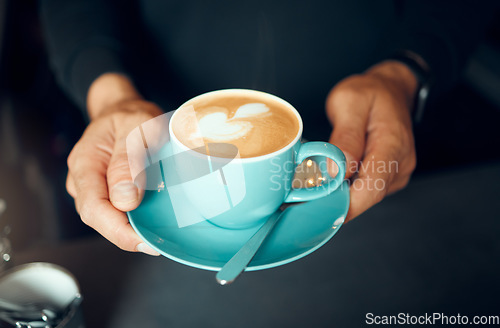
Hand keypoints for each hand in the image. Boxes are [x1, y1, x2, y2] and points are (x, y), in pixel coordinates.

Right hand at [66, 74, 162, 253]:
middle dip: (126, 235)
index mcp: (86, 162)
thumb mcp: (137, 128)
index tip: (144, 242)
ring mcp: (91, 185)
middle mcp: (83, 178)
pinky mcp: (103, 189)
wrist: (124, 108)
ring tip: (156, 233)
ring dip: (129, 228)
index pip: (94, 209)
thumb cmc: (130, 115)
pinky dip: (131, 219)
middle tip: (157, 243)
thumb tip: (124, 200)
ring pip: (106, 217)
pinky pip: (114, 210)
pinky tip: (148, 221)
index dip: (117, 232)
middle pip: (98, 219)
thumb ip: (129, 161)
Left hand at [327, 61, 417, 221]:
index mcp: (392, 144)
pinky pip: (366, 188)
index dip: (346, 205)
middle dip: (336, 201)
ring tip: (315, 184)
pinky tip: (332, 178)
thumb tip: (337, 170)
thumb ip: (346, 137)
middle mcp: (400, 163)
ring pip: (365, 195)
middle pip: (367, 196)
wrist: (389, 90)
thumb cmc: (369, 93)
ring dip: (340, 194)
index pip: (373, 187)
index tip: (318, 210)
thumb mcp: (350, 102)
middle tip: (304, 200)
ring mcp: (396, 172)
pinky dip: (346, 187)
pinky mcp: (389, 176)